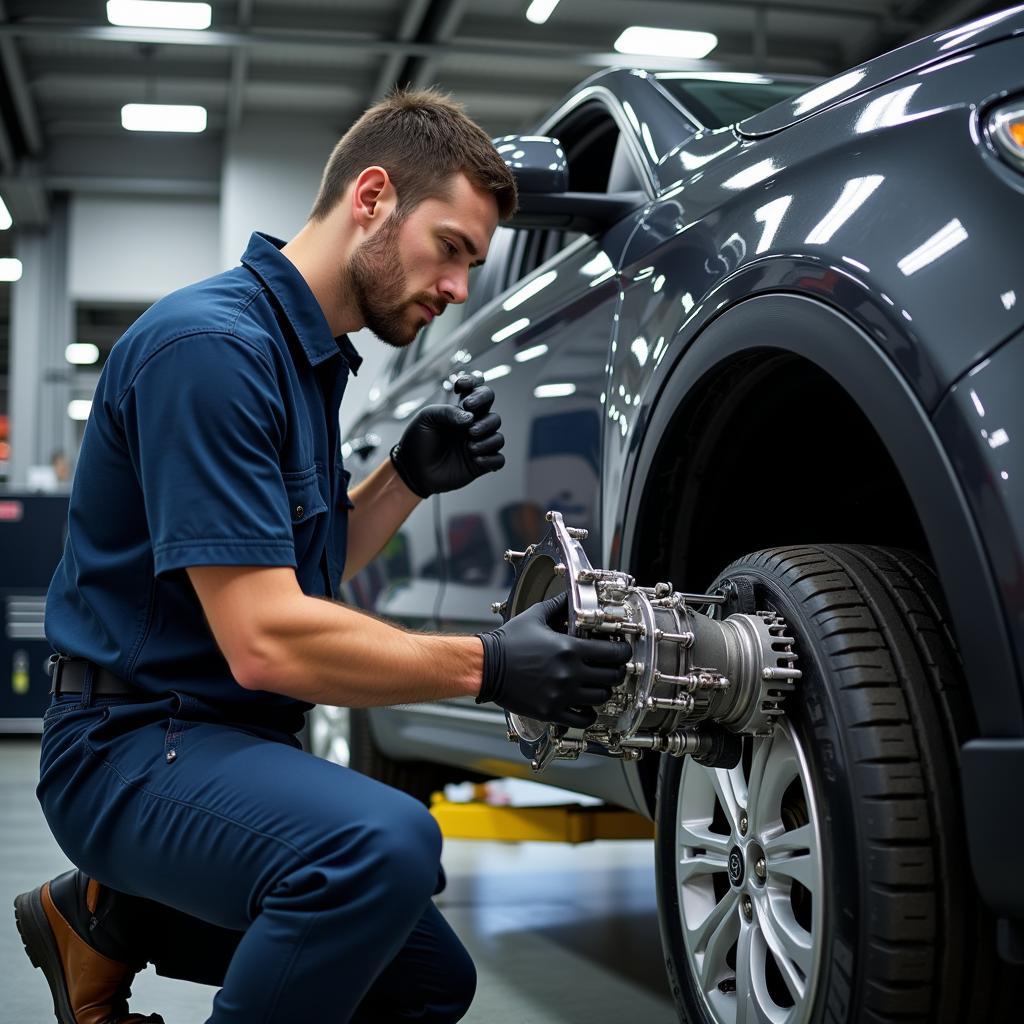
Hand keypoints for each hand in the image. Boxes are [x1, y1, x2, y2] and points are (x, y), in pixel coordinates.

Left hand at [390, 375, 504, 497]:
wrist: (412, 471)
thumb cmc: (418, 442)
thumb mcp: (426, 419)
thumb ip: (447, 412)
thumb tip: (470, 417)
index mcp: (460, 412)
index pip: (477, 391)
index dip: (474, 384)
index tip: (460, 388)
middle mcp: (472, 426)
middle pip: (493, 413)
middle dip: (484, 414)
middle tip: (468, 420)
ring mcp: (477, 445)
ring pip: (498, 436)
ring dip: (486, 438)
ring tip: (469, 446)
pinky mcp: (480, 465)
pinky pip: (498, 460)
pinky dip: (490, 459)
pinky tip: (475, 459)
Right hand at [476, 593, 631, 728]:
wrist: (486, 666)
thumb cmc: (508, 642)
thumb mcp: (535, 617)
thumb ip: (558, 605)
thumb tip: (570, 595)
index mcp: (569, 649)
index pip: (613, 653)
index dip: (622, 652)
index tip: (621, 651)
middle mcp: (570, 673)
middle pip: (612, 677)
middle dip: (616, 671)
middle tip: (612, 668)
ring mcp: (562, 694)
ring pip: (601, 698)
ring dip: (604, 691)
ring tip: (598, 686)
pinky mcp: (552, 711)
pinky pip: (583, 719)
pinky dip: (589, 714)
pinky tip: (585, 707)